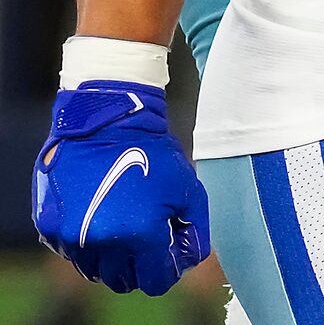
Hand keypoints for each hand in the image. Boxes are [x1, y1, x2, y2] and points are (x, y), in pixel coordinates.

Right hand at [33, 83, 209, 294]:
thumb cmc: (153, 151)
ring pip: (96, 270)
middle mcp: (104, 242)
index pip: (157, 281)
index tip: (166, 248)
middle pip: (124, 280)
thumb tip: (186, 259)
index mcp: (141, 234)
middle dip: (138, 263)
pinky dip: (84, 240)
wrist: (106, 118)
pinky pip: (71, 251)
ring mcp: (72, 237)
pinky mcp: (51, 228)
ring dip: (110, 254)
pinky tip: (95, 210)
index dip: (166, 267)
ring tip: (119, 219)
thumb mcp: (188, 186)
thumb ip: (195, 230)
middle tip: (143, 234)